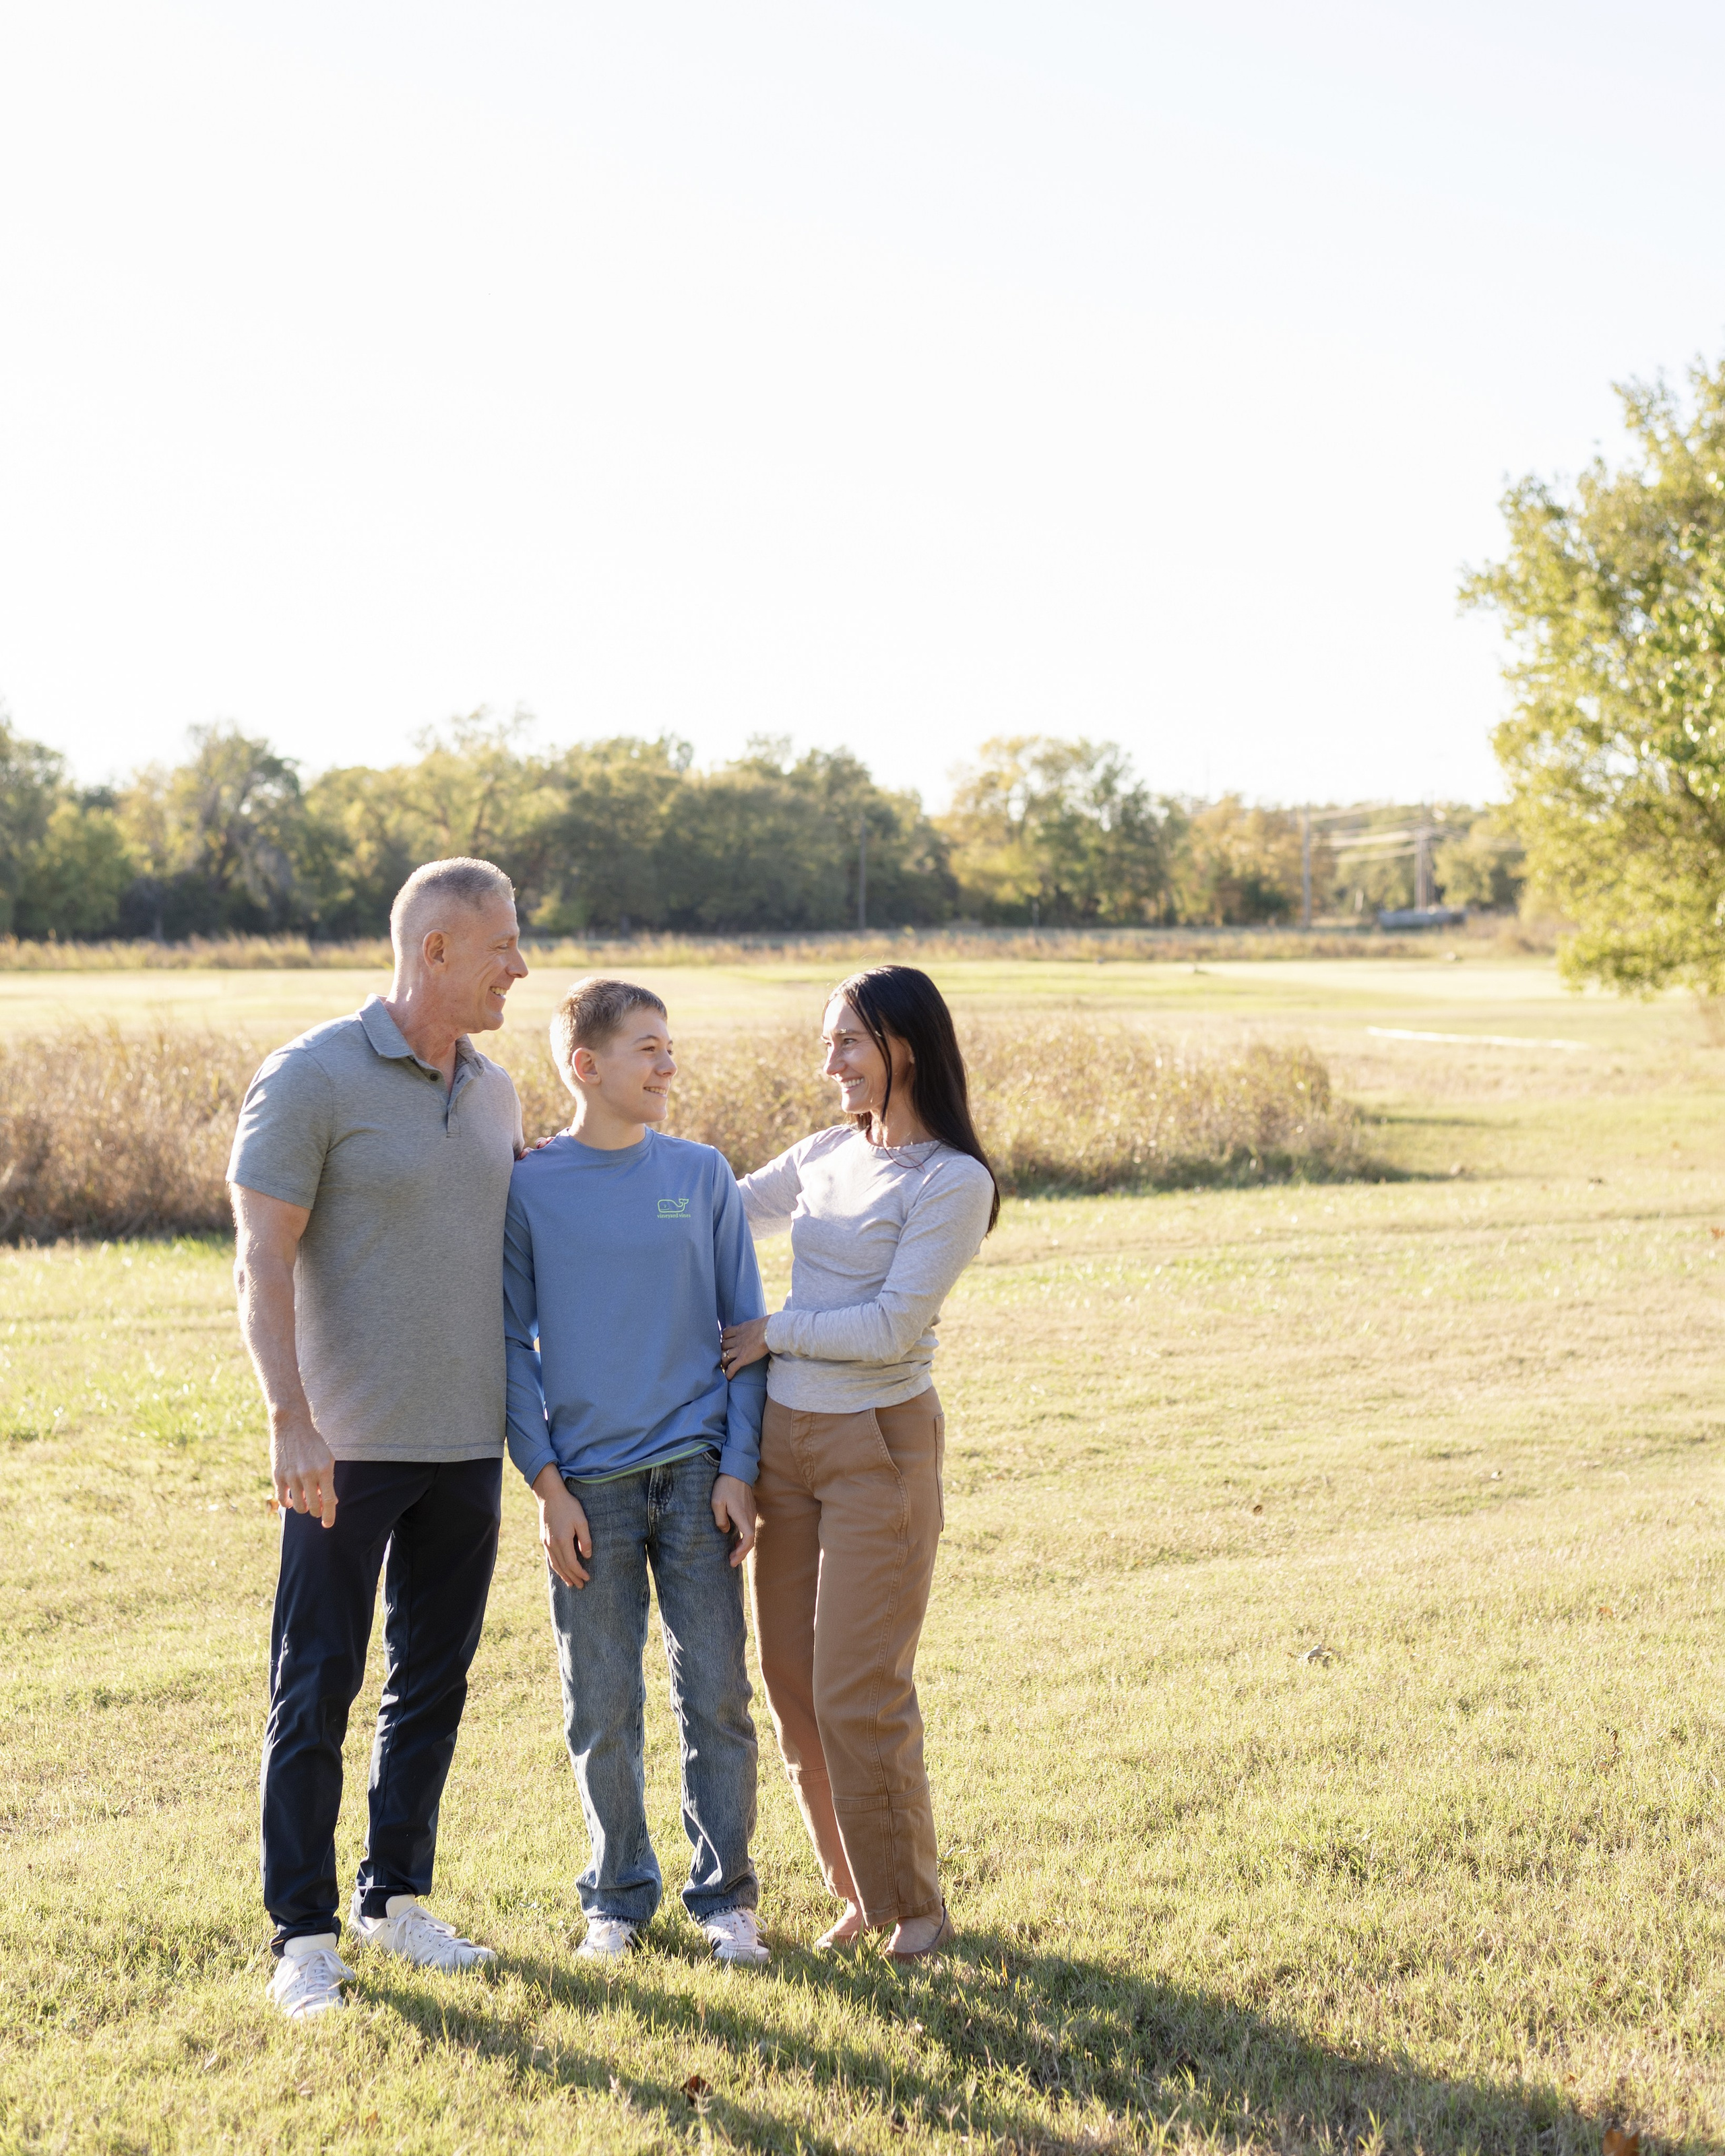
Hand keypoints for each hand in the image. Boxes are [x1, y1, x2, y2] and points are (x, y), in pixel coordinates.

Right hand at [271, 1408, 338, 1528]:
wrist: (291, 1426)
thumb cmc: (313, 1444)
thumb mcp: (327, 1458)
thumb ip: (328, 1480)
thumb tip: (330, 1502)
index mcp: (324, 1469)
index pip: (329, 1500)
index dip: (329, 1515)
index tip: (328, 1525)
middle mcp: (308, 1474)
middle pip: (313, 1506)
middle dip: (316, 1511)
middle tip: (316, 1508)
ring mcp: (291, 1475)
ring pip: (298, 1506)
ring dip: (303, 1507)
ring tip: (305, 1500)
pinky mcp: (278, 1476)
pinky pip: (282, 1499)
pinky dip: (288, 1503)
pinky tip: (291, 1499)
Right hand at [532, 1465, 591, 1588]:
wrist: (549, 1496)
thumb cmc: (568, 1506)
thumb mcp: (581, 1521)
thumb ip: (585, 1540)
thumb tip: (587, 1556)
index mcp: (562, 1541)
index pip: (572, 1564)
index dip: (580, 1573)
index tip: (587, 1578)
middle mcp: (552, 1545)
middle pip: (563, 1567)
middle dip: (572, 1578)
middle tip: (581, 1586)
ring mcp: (546, 1543)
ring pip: (555, 1564)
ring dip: (563, 1575)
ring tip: (570, 1583)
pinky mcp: (543, 1539)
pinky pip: (550, 1558)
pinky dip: (556, 1567)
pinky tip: (560, 1569)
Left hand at [711, 1473, 756, 1565]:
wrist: (737, 1471)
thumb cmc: (725, 1486)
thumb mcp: (717, 1503)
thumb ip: (720, 1520)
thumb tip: (724, 1531)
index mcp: (743, 1517)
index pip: (748, 1539)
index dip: (742, 1552)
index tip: (732, 1559)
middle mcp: (750, 1516)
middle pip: (750, 1540)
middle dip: (742, 1553)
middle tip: (731, 1562)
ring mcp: (751, 1512)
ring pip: (750, 1534)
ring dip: (743, 1546)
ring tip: (733, 1554)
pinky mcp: (750, 1509)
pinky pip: (749, 1527)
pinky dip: (744, 1537)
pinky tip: (736, 1539)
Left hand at [720, 1316, 770, 1376]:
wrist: (770, 1332)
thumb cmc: (769, 1326)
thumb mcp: (758, 1323)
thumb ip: (756, 1326)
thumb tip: (764, 1327)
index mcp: (740, 1329)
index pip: (726, 1333)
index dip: (724, 1337)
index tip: (725, 1340)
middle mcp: (737, 1339)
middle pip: (723, 1345)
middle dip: (722, 1349)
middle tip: (724, 1353)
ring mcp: (739, 1349)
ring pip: (725, 1356)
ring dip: (724, 1361)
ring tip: (724, 1366)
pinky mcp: (743, 1359)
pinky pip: (732, 1367)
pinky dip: (729, 1372)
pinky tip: (728, 1377)